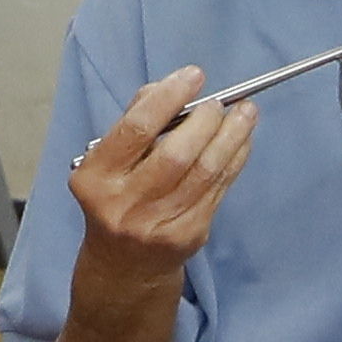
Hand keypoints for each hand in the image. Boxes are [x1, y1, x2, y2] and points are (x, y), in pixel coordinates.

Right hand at [64, 66, 254, 279]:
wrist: (124, 265)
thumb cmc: (118, 196)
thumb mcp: (109, 161)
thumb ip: (136, 120)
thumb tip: (174, 87)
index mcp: (96, 177)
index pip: (137, 129)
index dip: (169, 97)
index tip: (194, 76)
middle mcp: (123, 204)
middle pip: (175, 153)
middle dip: (204, 121)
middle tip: (219, 103)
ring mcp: (157, 224)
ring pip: (204, 172)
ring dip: (231, 137)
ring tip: (246, 114)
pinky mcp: (187, 235)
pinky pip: (218, 189)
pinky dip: (234, 160)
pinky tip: (242, 142)